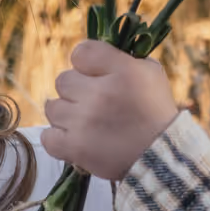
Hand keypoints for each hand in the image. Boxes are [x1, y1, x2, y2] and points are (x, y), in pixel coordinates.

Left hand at [42, 42, 178, 181]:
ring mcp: (84, 121)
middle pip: (63, 80)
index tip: (95, 75)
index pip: (81, 52)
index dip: (85, 64)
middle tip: (93, 103)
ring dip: (66, 114)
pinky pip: (48, 137)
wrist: (161, 158)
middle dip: (76, 90)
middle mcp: (100, 93)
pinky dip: (57, 139)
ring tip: (85, 123)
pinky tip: (74, 139)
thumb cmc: (156, 112)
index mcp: (121, 70)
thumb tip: (97, 56)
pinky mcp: (75, 148)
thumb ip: (123, 58)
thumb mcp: (151, 74)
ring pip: (52, 107)